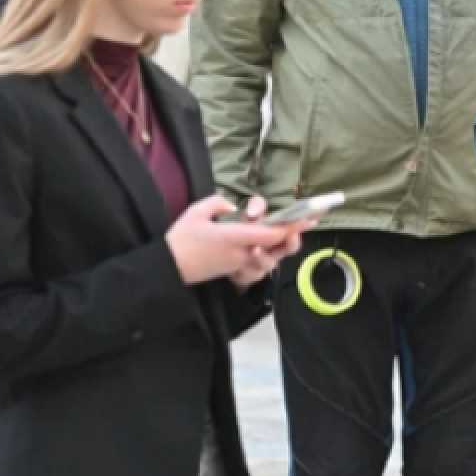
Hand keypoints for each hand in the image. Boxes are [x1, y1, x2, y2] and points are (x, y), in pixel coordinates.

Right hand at [165, 194, 299, 285]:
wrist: (167, 268)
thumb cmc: (180, 240)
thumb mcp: (196, 212)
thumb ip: (218, 204)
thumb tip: (233, 207)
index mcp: (232, 237)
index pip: (267, 233)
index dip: (289, 226)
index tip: (306, 219)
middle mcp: (239, 254)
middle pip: (274, 247)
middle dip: (292, 235)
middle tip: (307, 222)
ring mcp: (237, 265)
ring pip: (268, 258)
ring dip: (279, 246)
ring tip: (290, 232)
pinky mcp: (233, 272)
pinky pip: (257, 267)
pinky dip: (266, 258)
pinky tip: (270, 249)